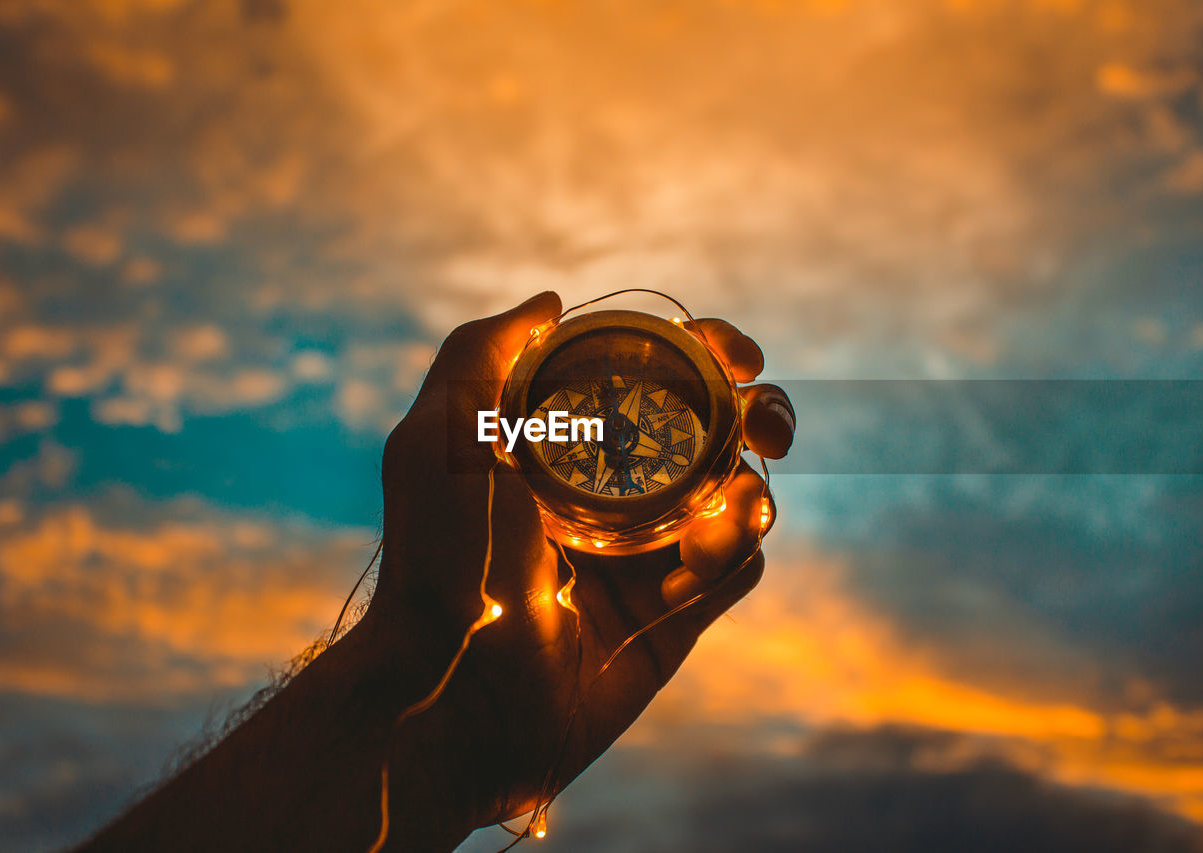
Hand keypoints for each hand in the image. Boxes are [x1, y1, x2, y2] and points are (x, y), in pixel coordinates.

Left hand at [368, 292, 794, 843]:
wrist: (460, 692)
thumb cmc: (443, 562)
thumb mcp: (437, 440)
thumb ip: (480, 354)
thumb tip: (551, 302)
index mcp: (571, 444)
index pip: (656, 377)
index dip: (705, 353)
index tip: (733, 354)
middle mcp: (618, 490)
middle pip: (719, 429)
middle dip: (760, 412)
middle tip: (765, 423)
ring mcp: (652, 552)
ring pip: (743, 494)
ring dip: (747, 490)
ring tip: (714, 515)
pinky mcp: (679, 614)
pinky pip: (741, 566)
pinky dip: (733, 555)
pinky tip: (686, 577)